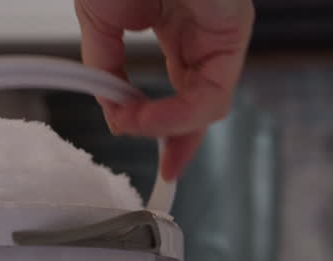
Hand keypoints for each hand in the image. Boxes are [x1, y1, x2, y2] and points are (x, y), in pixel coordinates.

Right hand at [75, 0, 253, 180]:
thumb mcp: (99, 18)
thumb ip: (106, 65)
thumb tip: (109, 106)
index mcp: (178, 27)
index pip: (182, 88)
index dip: (165, 127)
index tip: (152, 155)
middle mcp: (205, 33)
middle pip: (202, 103)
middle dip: (181, 140)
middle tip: (166, 170)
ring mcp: (223, 32)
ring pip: (208, 104)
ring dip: (167, 126)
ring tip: (130, 126)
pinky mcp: (234, 30)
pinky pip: (211, 92)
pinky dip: (177, 114)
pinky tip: (143, 116)